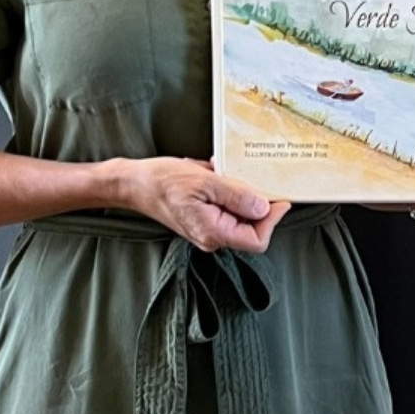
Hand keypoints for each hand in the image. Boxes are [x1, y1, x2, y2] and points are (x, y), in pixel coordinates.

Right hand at [126, 156, 290, 252]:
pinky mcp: (204, 218)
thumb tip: (263, 207)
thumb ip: (236, 196)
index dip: (272, 220)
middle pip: (252, 228)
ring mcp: (208, 228)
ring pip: (241, 216)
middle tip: (257, 178)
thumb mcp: (204, 182)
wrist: (134, 183)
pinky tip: (218, 173)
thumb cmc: (163, 181)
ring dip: (242, 193)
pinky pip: (227, 208)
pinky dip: (229, 190)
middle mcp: (212, 236)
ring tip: (230, 173)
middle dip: (258, 203)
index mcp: (213, 232)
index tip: (280, 198)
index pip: (257, 240)